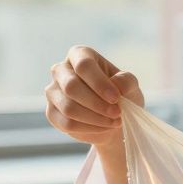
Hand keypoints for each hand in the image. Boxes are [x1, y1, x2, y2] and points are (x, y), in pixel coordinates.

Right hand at [45, 46, 143, 183]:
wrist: (113, 119)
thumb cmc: (121, 95)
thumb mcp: (131, 85)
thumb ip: (126, 80)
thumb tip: (115, 84)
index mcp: (79, 55)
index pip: (83, 65)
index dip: (99, 83)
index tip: (116, 98)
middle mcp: (61, 70)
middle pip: (71, 86)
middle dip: (97, 104)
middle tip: (117, 113)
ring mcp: (53, 91)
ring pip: (68, 107)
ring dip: (95, 118)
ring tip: (114, 122)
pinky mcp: (51, 112)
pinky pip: (66, 123)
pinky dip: (89, 128)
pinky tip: (103, 127)